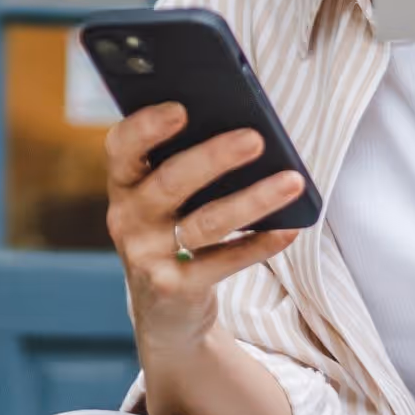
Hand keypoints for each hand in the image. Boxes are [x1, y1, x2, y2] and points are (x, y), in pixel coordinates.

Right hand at [104, 103, 305, 346]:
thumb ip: (181, 164)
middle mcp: (127, 217)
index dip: (147, 126)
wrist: (163, 305)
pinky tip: (288, 229)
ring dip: (253, 200)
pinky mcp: (174, 286)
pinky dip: (259, 245)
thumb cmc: (171, 229)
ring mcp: (147, 254)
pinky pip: (223, 262)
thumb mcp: (162, 198)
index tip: (181, 109)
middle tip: (255, 139)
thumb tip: (242, 134)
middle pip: (171, 182)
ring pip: (206, 222)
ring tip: (292, 181)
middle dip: (214, 158)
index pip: (122, 146)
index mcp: (124, 182)